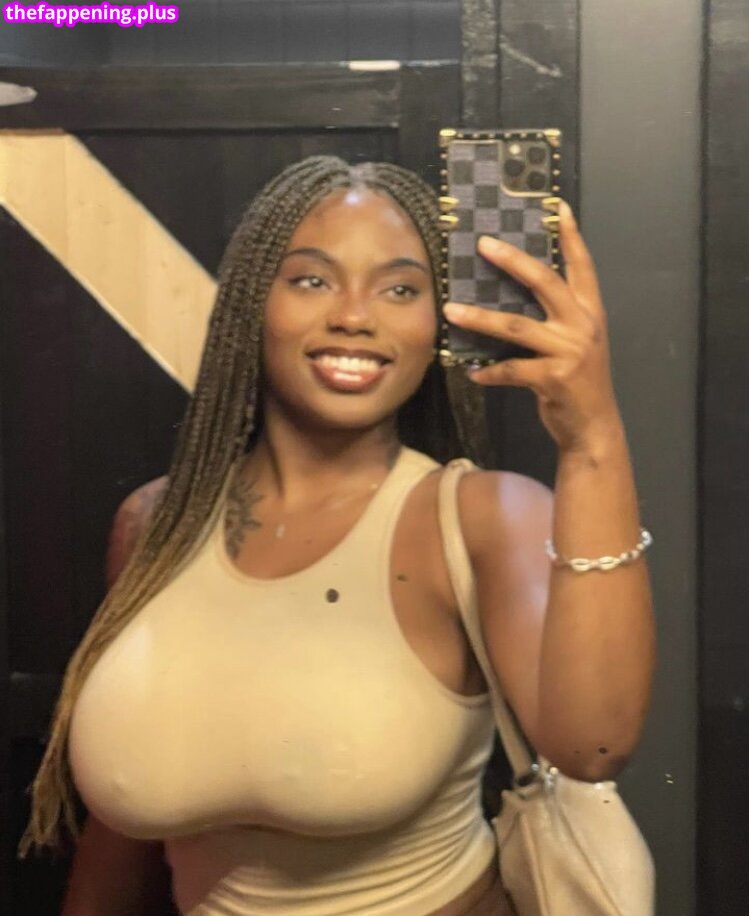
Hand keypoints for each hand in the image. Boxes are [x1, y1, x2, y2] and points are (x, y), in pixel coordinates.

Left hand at [443, 202, 621, 452]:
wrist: (594, 426)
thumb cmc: (579, 381)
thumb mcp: (577, 343)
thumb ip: (558, 317)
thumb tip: (516, 294)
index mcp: (590, 312)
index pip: (582, 266)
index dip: (571, 237)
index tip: (557, 207)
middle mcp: (582, 326)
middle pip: (544, 282)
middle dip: (511, 261)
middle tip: (483, 244)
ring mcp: (569, 351)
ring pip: (516, 326)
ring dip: (479, 318)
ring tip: (451, 310)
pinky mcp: (553, 378)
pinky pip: (511, 369)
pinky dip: (489, 372)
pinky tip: (472, 372)